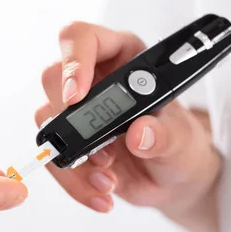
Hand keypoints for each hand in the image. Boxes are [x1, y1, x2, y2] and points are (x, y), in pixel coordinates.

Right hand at [36, 22, 220, 231]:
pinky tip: (101, 192)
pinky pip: (53, 156)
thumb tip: (140, 133)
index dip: (73, 62)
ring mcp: (75, 111)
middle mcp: (92, 79)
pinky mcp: (66, 141)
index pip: (82, 38)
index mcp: (122, 58)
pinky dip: (73, 182)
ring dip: (75, 158)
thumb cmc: (180, 146)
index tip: (76, 96)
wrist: (171, 179)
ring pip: (47, 122)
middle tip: (102, 151)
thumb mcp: (183, 141)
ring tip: (110, 178)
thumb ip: (165, 135)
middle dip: (71, 119)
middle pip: (53, 79)